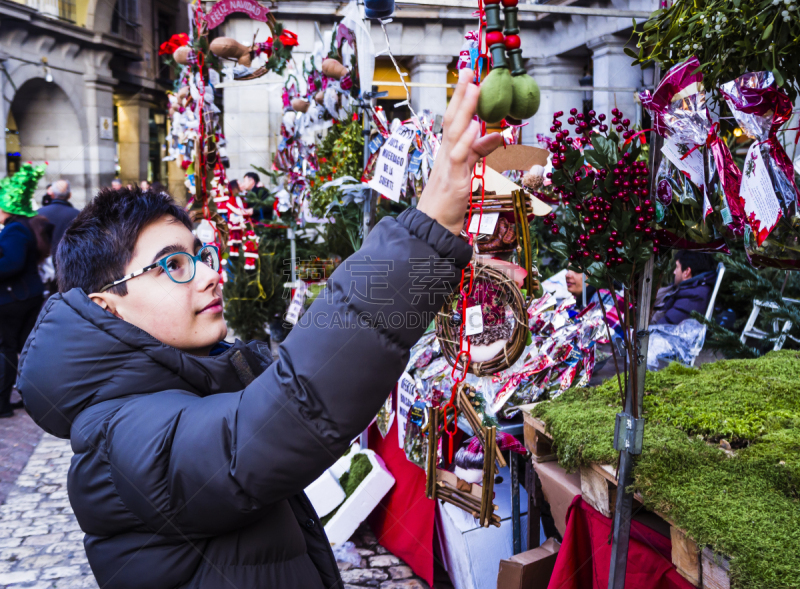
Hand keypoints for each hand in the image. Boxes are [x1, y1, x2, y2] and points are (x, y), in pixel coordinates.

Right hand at [417, 68, 503, 233]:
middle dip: (460, 94)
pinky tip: (474, 127)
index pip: (454, 119)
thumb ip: (480, 151)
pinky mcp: (454, 181)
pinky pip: (459, 157)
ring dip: (464, 110)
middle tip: (468, 70)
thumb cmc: (448, 200)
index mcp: (448, 151)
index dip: (460, 98)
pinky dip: (466, 141)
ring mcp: (448, 166)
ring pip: (455, 133)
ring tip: (474, 88)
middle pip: (452, 119)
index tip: (468, 77)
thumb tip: (498, 135)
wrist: (434, 226)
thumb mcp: (467, 170)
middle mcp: (446, 154)